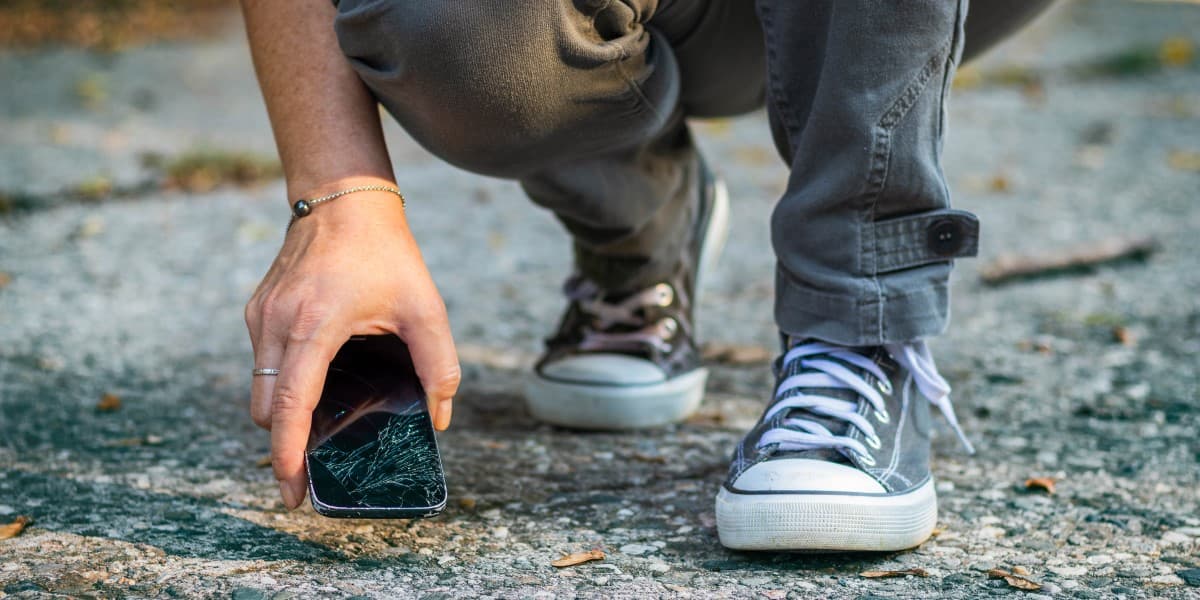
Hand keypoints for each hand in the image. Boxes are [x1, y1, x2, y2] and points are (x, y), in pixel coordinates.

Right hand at [244, 186, 459, 509]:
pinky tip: (310, 389)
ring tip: (311, 436)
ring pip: (257, 387)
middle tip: (307, 475)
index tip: (292, 486)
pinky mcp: (257, 309)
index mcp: (316, 324)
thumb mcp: (426, 307)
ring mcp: (261, 315)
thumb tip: (439, 418)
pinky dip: (278, 384)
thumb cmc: (386, 252)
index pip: (291, 403)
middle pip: (265, 407)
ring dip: (279, 415)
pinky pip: (260, 362)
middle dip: (281, 445)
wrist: (343, 197)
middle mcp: (278, 322)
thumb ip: (439, 365)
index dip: (288, 451)